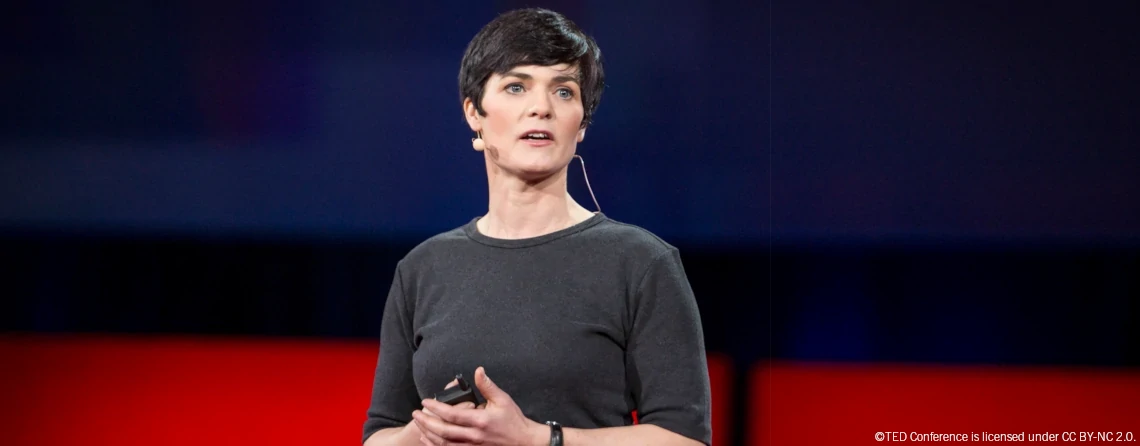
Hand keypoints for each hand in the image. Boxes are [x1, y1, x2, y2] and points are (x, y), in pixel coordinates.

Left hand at [412, 366, 545, 445]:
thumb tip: (478, 371)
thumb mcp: (503, 399)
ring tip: (419, 425)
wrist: (524, 442)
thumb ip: (487, 386)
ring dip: (429, 434)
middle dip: (426, 422)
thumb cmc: (514, 420)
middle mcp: (474, 436)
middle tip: (416, 414)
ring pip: (444, 444)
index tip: (425, 402)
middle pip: (443, 431)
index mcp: (480, 420)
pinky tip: (429, 440)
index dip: (436, 408)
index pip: (452, 415)